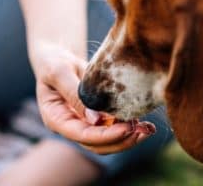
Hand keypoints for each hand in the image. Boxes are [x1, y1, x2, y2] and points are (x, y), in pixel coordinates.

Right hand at [29, 42, 154, 153]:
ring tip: (148, 128)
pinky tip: (144, 122)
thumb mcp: (60, 72)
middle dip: (121, 141)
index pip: (82, 135)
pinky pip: (113, 130)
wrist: (57, 58)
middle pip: (97, 145)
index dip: (106, 136)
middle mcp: (70, 127)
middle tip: (144, 131)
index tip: (127, 128)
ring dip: (128, 138)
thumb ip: (74, 94)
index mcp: (56, 119)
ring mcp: (83, 125)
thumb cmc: (54, 61)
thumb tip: (96, 120)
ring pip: (107, 142)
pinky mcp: (96, 119)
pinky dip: (129, 128)